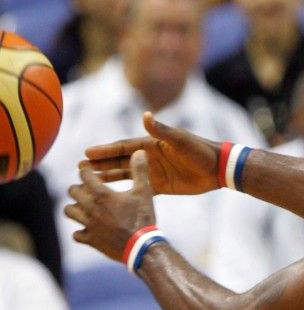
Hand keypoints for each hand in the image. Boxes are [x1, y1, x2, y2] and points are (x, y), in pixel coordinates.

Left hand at [66, 150, 156, 262]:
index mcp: (102, 194)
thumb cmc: (143, 217)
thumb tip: (140, 152)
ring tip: (86, 207)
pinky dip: (81, 230)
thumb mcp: (145, 192)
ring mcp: (88, 224)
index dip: (86, 171)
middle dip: (79, 188)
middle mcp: (90, 208)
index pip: (84, 175)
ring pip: (69, 211)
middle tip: (88, 189)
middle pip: (72, 191)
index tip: (88, 170)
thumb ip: (140, 171)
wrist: (142, 246)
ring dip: (76, 207)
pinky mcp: (90, 239)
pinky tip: (90, 229)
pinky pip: (76, 234)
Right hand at [81, 112, 220, 195]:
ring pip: (125, 175)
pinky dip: (124, 191)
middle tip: (79, 168)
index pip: (122, 147)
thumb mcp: (180, 140)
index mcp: (151, 144)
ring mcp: (153, 172)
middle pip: (119, 161)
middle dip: (100, 164)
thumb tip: (145, 115)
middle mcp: (149, 157)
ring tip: (89, 180)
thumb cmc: (200, 150)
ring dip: (108, 177)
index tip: (86, 152)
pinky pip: (138, 188)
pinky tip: (111, 195)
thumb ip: (161, 130)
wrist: (218, 168)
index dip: (105, 150)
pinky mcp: (161, 186)